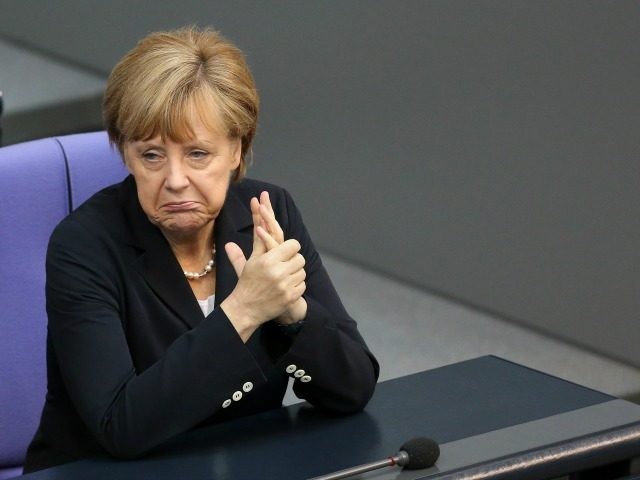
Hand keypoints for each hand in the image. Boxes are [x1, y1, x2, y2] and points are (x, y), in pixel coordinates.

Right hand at [220, 194, 306, 339]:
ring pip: (302, 272)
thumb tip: (259, 225)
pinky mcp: (291, 298)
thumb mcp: (252, 261)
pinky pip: (303, 285)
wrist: (245, 309)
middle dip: (294, 260)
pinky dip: (296, 285)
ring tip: (284, 276)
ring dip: (295, 273)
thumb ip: (259, 242)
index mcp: (268, 261)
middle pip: (300, 258)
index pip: (294, 245)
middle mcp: (278, 272)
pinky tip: (285, 286)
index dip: (291, 247)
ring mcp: (285, 286)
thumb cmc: (248, 282)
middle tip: (285, 265)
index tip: (287, 251)